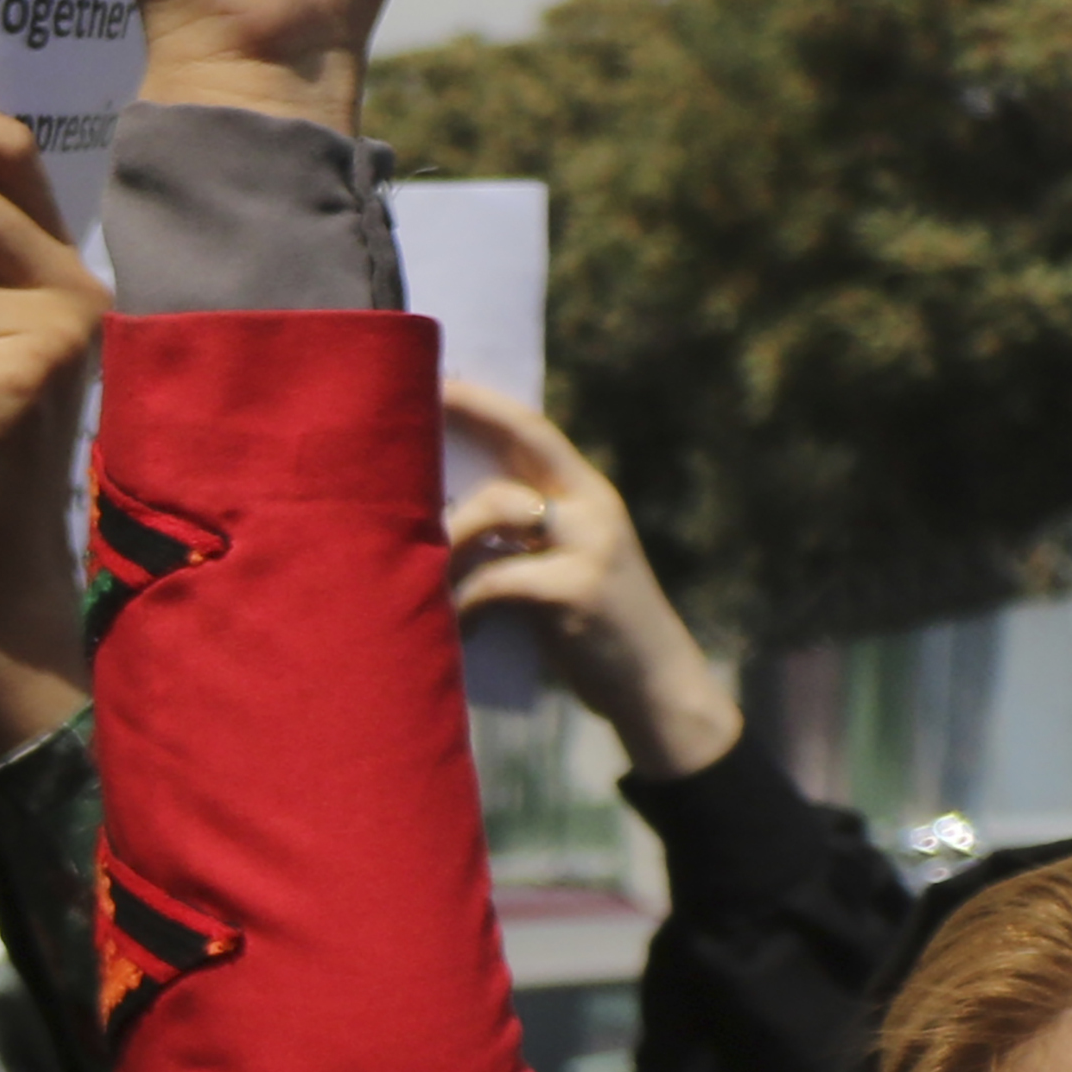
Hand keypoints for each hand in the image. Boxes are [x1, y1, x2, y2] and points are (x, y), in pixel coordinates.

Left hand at [441, 381, 735, 778]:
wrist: (657, 691)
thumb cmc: (596, 634)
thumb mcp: (565, 570)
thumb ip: (524, 538)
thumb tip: (444, 515)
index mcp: (590, 497)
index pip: (535, 431)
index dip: (486, 403)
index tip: (439, 380)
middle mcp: (594, 508)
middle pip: (524, 445)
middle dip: (468, 420)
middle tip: (414, 415)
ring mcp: (590, 545)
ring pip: (496, 509)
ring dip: (448, 542)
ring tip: (428, 581)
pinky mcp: (577, 591)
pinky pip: (495, 579)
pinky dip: (466, 603)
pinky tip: (462, 632)